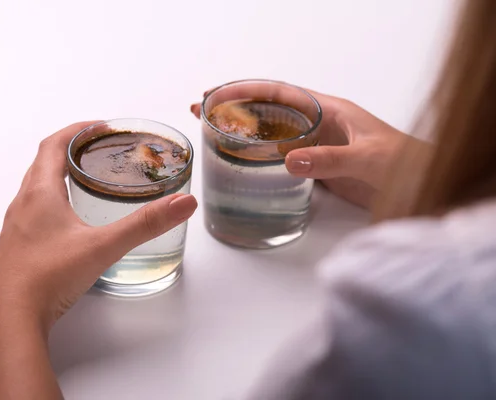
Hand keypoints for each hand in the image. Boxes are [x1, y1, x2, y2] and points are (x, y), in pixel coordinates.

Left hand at [0, 122, 197, 398]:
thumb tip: (184, 203)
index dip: (76, 130)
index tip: (98, 126)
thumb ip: (145, 224)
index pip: (53, 145)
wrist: (8, 321)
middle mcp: (22, 205)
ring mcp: (15, 229)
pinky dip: (52, 205)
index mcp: (39, 193)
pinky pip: (33, 215)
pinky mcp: (16, 250)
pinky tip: (70, 225)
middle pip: (42, 165)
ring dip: (58, 178)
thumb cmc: (49, 276)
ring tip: (87, 183)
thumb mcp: (103, 246)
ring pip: (36, 191)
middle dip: (70, 152)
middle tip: (98, 152)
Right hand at [191, 87, 420, 208]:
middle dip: (235, 106)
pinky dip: (260, 155)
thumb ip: (331, 159)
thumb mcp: (368, 158)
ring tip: (212, 131)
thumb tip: (288, 160)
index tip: (217, 94)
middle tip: (202, 108)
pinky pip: (281, 155)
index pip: (279, 92)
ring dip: (244, 130)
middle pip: (269, 108)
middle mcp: (318, 123)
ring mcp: (316, 145)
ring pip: (272, 132)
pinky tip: (244, 161)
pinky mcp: (318, 166)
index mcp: (330, 109)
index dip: (246, 90)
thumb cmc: (405, 162)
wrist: (422, 185)